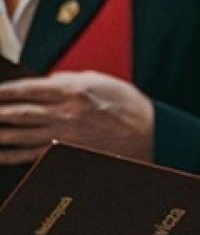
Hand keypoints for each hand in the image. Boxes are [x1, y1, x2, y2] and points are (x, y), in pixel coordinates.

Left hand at [0, 72, 153, 164]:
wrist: (149, 134)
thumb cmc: (127, 105)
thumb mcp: (100, 81)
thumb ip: (69, 79)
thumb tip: (47, 80)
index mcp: (72, 91)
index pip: (28, 89)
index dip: (4, 90)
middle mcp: (64, 114)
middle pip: (18, 112)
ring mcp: (63, 136)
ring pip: (19, 134)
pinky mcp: (66, 153)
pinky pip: (31, 155)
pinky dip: (11, 154)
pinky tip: (0, 152)